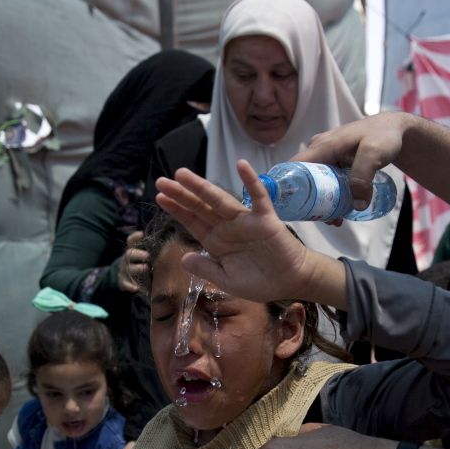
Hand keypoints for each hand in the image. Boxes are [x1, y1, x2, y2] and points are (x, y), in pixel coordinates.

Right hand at [116, 234, 149, 293]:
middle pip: (129, 254)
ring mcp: (124, 271)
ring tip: (145, 268)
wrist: (124, 278)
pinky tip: (135, 288)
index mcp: (132, 251)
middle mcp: (127, 259)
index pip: (131, 241)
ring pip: (128, 268)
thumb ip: (152, 251)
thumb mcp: (143, 257)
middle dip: (138, 254)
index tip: (141, 234)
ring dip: (137, 268)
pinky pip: (125, 284)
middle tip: (148, 256)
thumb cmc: (139, 265)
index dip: (135, 237)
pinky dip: (130, 286)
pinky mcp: (123, 282)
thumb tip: (169, 245)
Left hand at [154, 162, 344, 307]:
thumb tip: (183, 259)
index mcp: (216, 241)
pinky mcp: (266, 219)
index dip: (176, 209)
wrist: (290, 282)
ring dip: (202, 187)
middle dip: (182, 194)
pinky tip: (242, 166)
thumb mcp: (227, 280)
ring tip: (183, 174)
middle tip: (162, 180)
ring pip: (221, 200)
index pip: (192, 221)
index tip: (159, 196)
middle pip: (201, 207)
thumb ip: (206, 269)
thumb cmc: (260, 281)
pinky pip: (259, 197)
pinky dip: (251, 181)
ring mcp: (246, 221)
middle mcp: (227, 227)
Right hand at [293, 112, 410, 209]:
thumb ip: (363, 176)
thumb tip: (356, 205)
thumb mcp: (374, 153)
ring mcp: (327, 157)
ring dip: (323, 202)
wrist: (395, 129)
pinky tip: (343, 210)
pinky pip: (328, 182)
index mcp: (322, 146)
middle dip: (311, 202)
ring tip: (337, 220)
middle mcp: (319, 151)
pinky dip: (333, 196)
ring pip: (317, 184)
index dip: (287, 187)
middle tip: (326, 220)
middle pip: (305, 180)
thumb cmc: (384, 135)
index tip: (291, 209)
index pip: (293, 167)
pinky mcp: (336, 163)